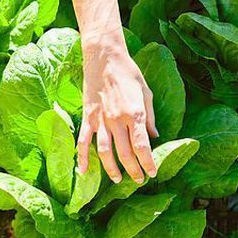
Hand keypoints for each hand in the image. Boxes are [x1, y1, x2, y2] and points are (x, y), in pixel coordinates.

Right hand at [77, 29, 157, 183]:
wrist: (104, 57)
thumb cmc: (128, 72)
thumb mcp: (146, 92)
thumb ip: (150, 117)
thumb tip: (155, 137)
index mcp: (134, 113)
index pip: (142, 146)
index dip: (148, 163)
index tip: (152, 172)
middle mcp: (117, 120)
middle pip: (125, 153)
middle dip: (133, 170)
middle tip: (139, 180)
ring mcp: (100, 120)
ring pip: (104, 151)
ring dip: (111, 169)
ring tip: (117, 179)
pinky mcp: (88, 117)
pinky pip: (83, 141)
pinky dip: (83, 157)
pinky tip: (84, 170)